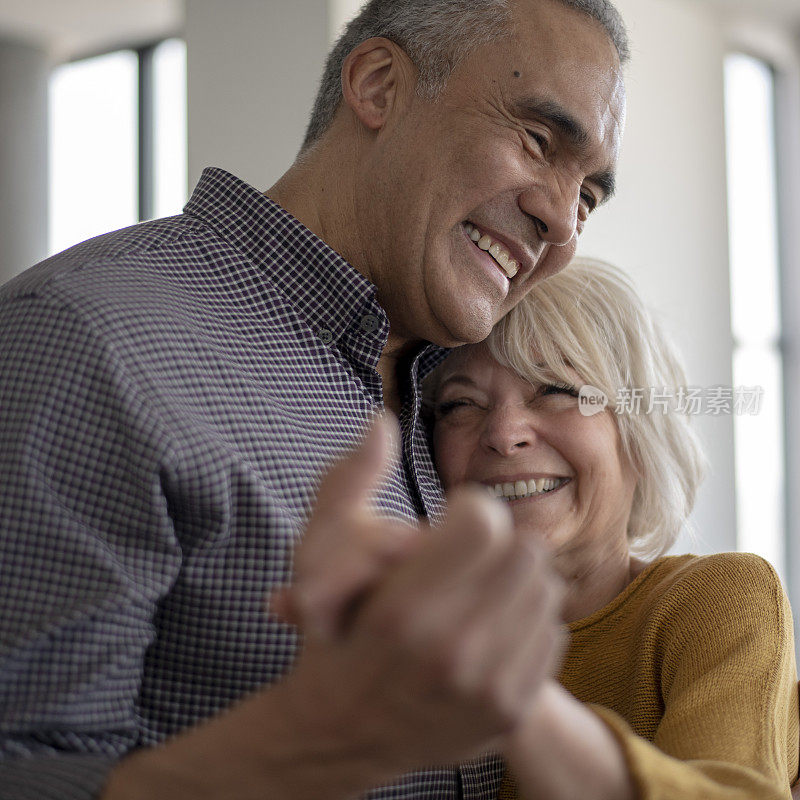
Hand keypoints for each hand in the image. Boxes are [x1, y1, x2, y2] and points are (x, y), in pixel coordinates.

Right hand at [102, 416, 565, 799]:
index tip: (453, 521)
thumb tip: (381, 420)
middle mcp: (449, 652)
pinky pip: (553, 630)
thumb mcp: (317, 553)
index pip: (485, 520)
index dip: (470, 510)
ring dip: (515, 577)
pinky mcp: (511, 709)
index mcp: (401, 609)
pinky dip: (527, 619)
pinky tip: (490, 626)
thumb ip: (348, 479)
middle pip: (523, 548)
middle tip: (468, 553)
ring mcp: (486, 687)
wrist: (342, 736)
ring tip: (477, 589)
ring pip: (545, 586)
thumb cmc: (332, 636)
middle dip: (497, 541)